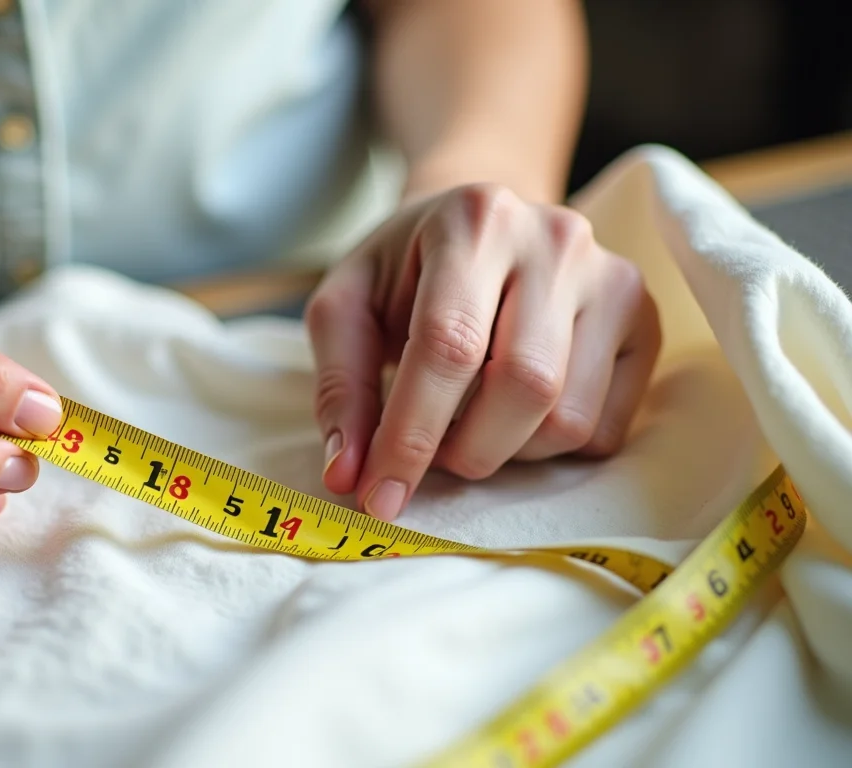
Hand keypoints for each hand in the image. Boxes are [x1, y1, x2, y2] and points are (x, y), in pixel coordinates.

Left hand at [305, 184, 660, 520]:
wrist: (477, 229)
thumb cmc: (405, 273)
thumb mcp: (346, 308)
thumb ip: (341, 388)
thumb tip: (346, 475)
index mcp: (474, 220)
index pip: (449, 344)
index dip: (410, 434)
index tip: (378, 496)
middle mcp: (557, 240)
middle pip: (523, 385)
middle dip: (464, 450)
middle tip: (427, 458)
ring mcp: (614, 280)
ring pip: (568, 418)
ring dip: (504, 452)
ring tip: (466, 423)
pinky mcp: (645, 325)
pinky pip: (603, 430)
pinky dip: (545, 448)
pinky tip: (512, 413)